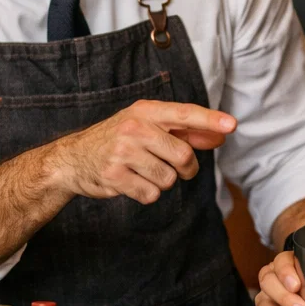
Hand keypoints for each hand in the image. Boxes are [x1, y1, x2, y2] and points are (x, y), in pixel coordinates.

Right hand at [50, 100, 236, 204]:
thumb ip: (183, 132)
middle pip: (183, 156)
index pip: (184, 114)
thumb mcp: (147, 127)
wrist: (73, 159)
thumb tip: (218, 137)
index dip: (210, 120)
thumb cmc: (118, 141)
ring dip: (161, 182)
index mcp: (145, 111)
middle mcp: (134, 128)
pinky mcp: (114, 176)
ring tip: (141, 171)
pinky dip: (146, 193)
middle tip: (172, 167)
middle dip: (185, 168)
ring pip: (168, 179)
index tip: (231, 126)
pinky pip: (151, 195)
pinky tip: (131, 182)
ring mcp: (123, 151)